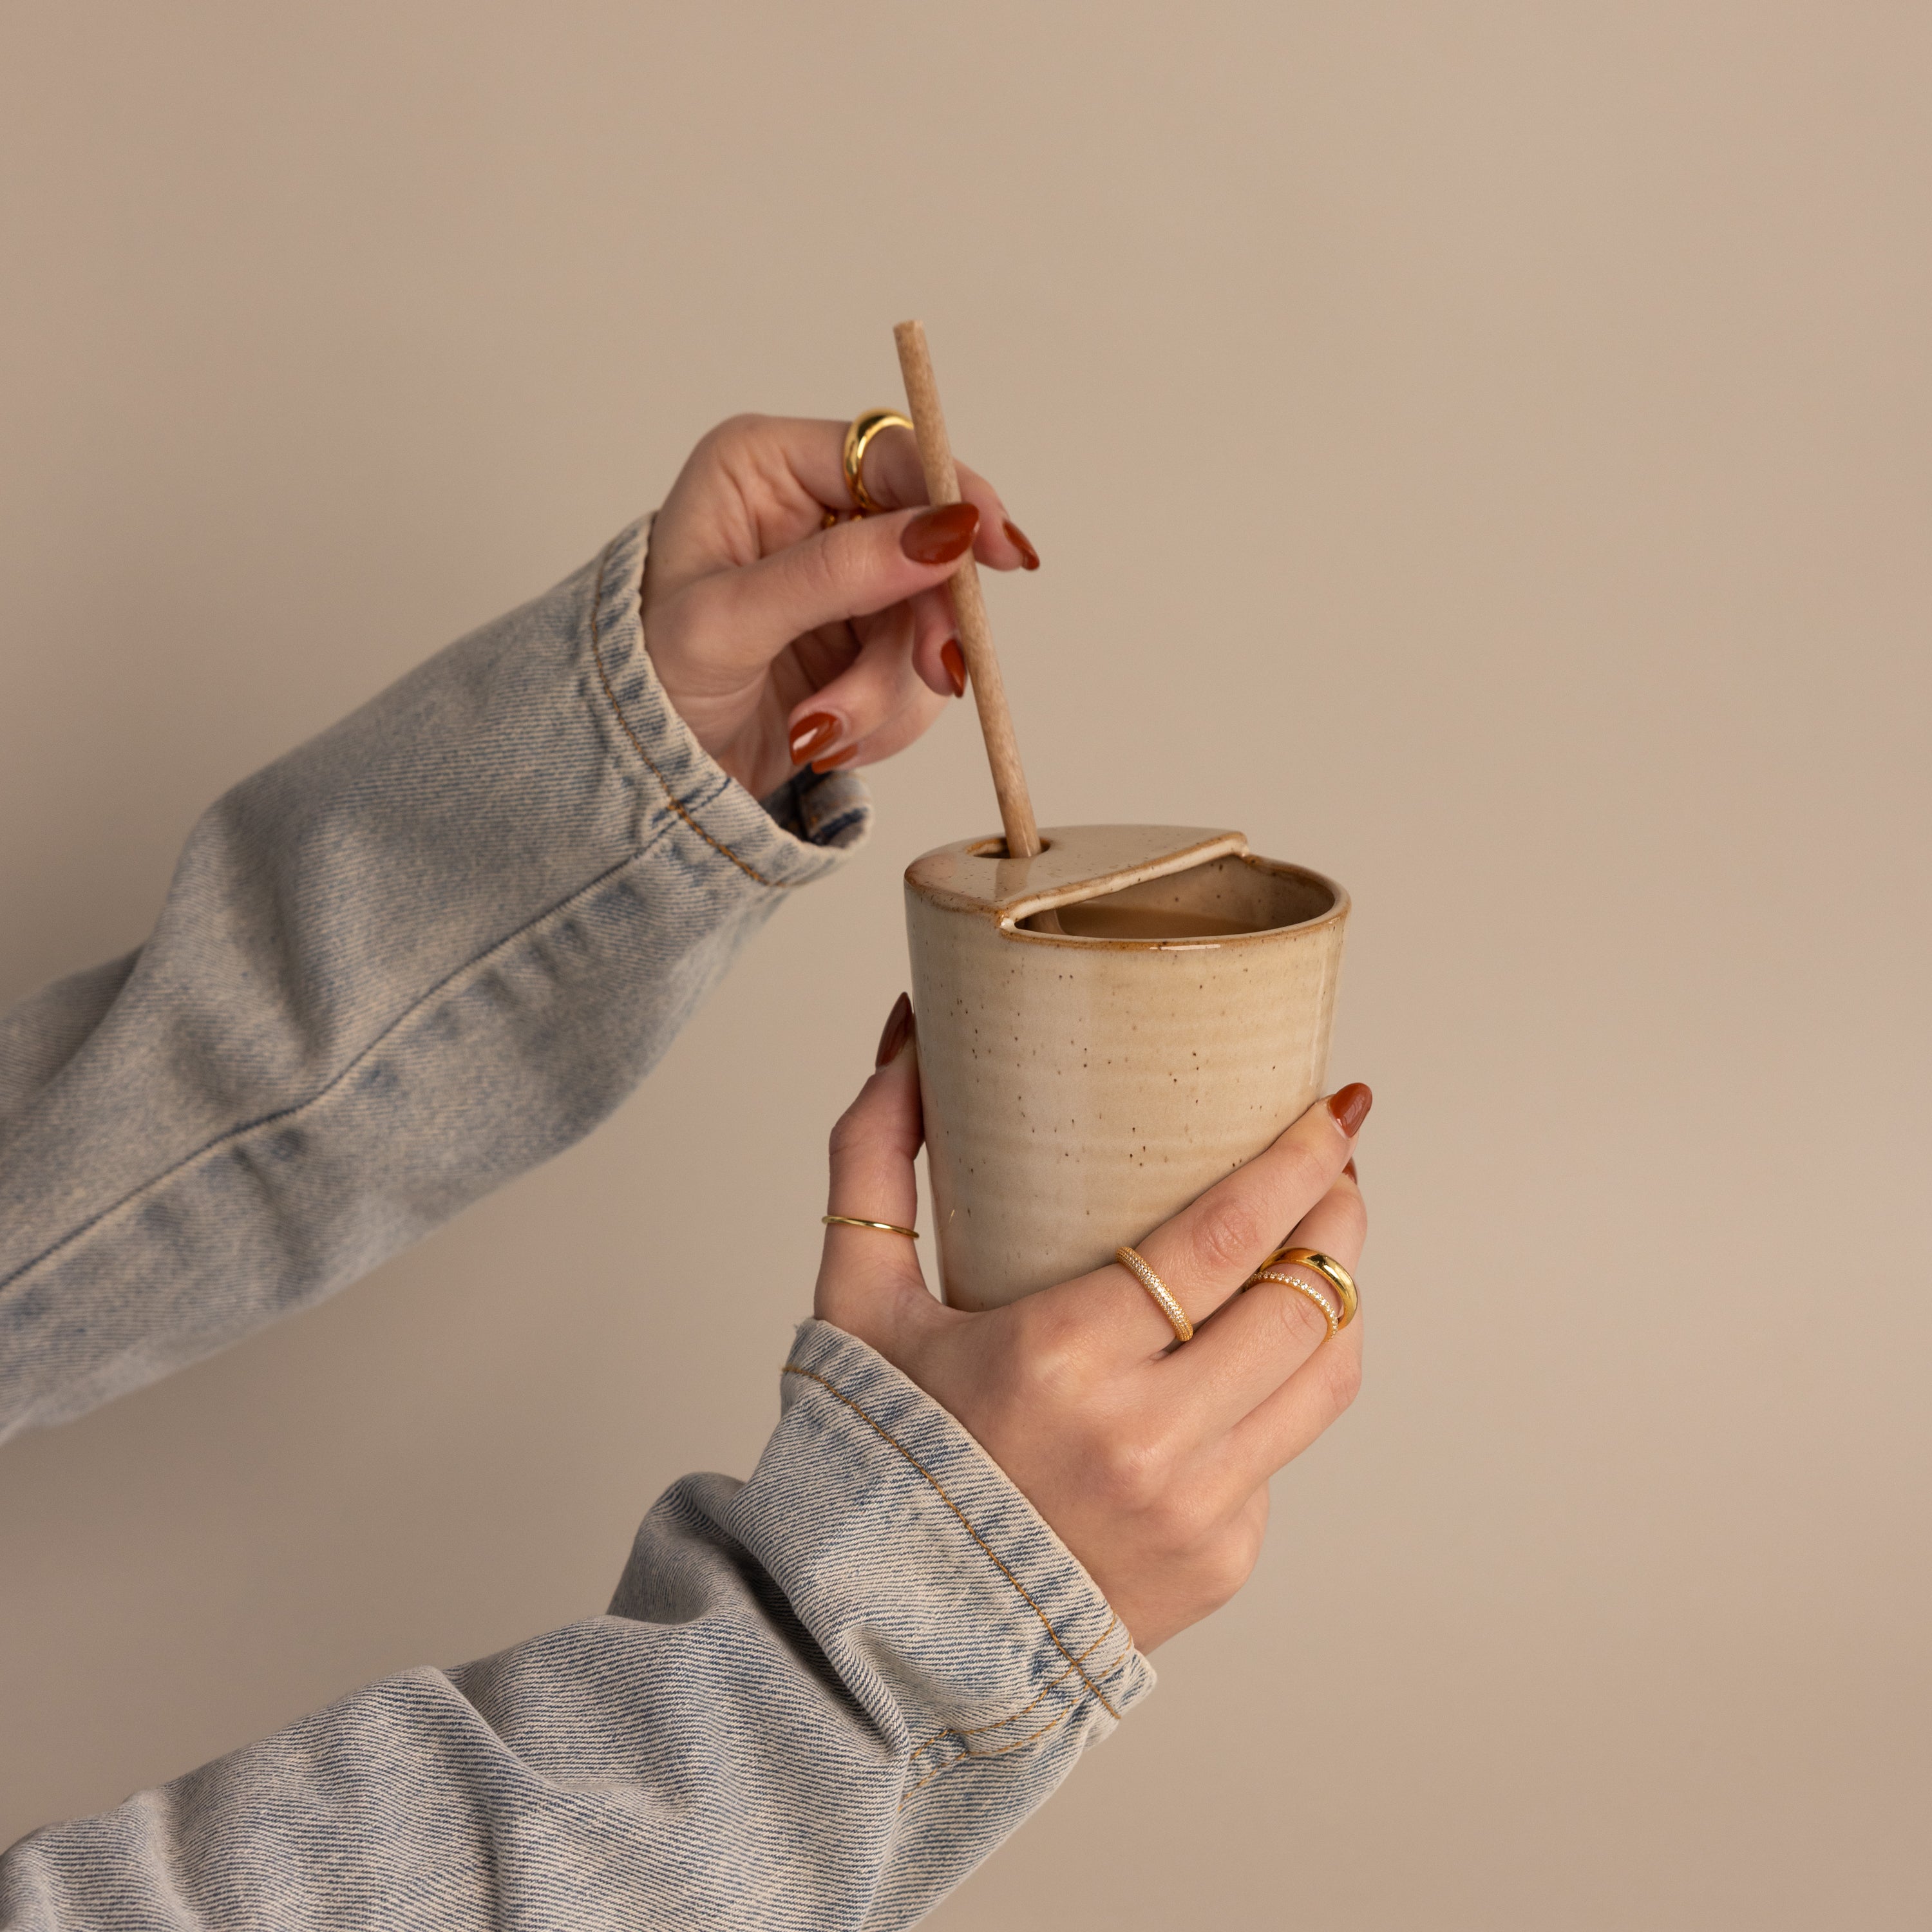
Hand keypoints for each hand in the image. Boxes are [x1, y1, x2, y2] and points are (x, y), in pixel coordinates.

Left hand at [642, 414, 1038, 800]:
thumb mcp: (730, 622)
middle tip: (935, 675)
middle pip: (928, 545)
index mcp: (766, 467)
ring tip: (821, 730)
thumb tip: (941, 533)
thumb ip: (835, 573)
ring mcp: (845, 581)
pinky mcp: (864, 644)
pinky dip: (886, 718)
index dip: (955, 495)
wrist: (642, 776)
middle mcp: (812, 511)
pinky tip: (829, 737)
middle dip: (925, 625)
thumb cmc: (649, 680)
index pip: (889, 454)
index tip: (997, 551)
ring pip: (931, 621)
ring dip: (889, 691)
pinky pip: (919, 676)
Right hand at [814, 996, 1369, 1652]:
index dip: (1300, 1161)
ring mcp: (1196, 1510)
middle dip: (1340, 1211)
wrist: (887, 1638)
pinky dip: (1278, 1387)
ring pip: (1327, 1376)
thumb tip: (908, 1036)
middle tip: (1336, 1159)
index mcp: (1057, 1361)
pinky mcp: (1222, 1561)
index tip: (1336, 1106)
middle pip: (1307, 1300)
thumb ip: (870, 1157)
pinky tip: (1246, 1354)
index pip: (1228, 1239)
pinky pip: (1284, 1450)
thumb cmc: (873, 1457)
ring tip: (1323, 1238)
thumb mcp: (854, 1304)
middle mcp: (1145, 1441)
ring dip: (1340, 1293)